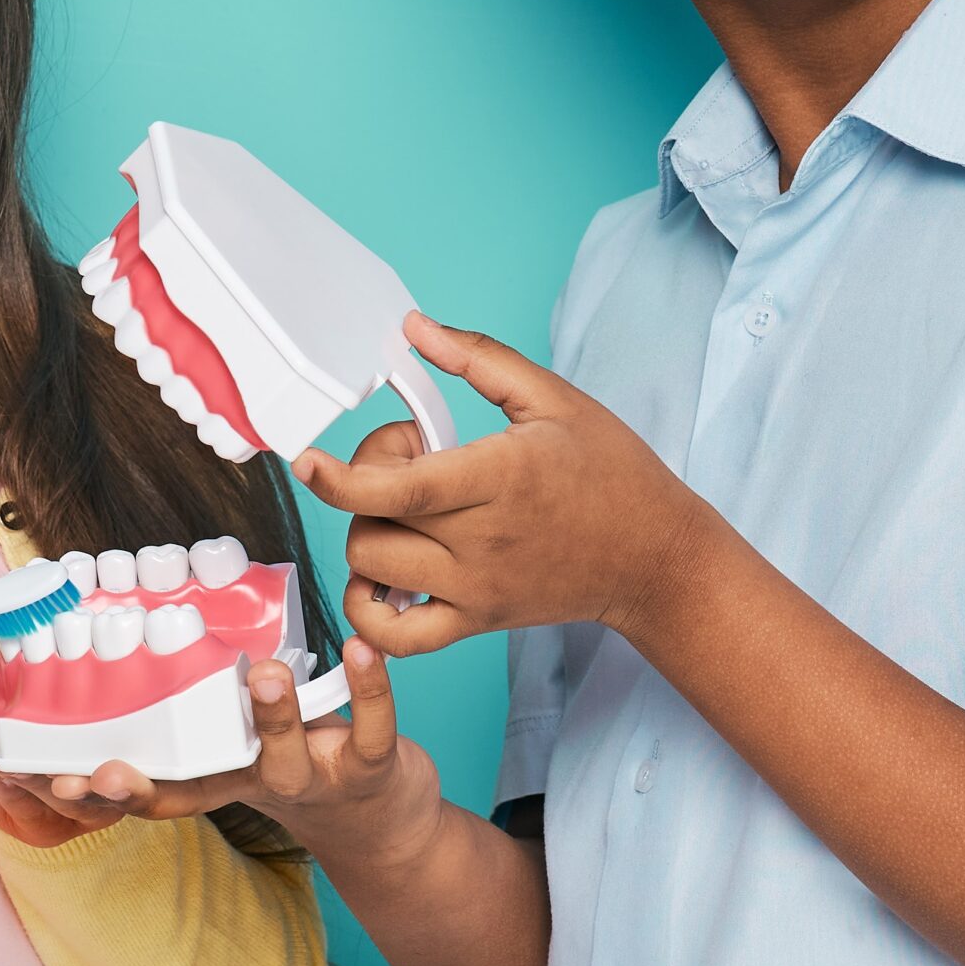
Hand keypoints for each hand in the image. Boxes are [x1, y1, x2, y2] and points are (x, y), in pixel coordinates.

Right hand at [0, 639, 442, 861]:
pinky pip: (373, 730)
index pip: (151, 793)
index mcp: (220, 776)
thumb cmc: (305, 763)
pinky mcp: (374, 770)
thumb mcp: (246, 746)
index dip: (103, 794)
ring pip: (286, 759)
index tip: (58, 779)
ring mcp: (317, 781)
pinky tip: (361, 648)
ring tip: (266, 671)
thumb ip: (198, 703)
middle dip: (150, 783)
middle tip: (113, 764)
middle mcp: (259, 785)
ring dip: (274, 715)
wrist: (390, 828)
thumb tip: (126, 623)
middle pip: (201, 787)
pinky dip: (370, 688)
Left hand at [298, 311, 715, 654]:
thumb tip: (415, 327)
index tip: (307, 461)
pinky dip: (371, 612)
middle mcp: (481, 541)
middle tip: (408, 457)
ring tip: (406, 508)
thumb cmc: (613, 473)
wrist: (657, 558)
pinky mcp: (477, 620)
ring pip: (375, 573)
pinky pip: (400, 638)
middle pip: (373, 524)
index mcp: (499, 478)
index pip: (398, 489)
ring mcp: (476, 588)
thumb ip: (478, 359)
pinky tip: (384, 576)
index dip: (340, 478)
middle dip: (365, 480)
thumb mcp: (554, 398)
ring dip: (366, 533)